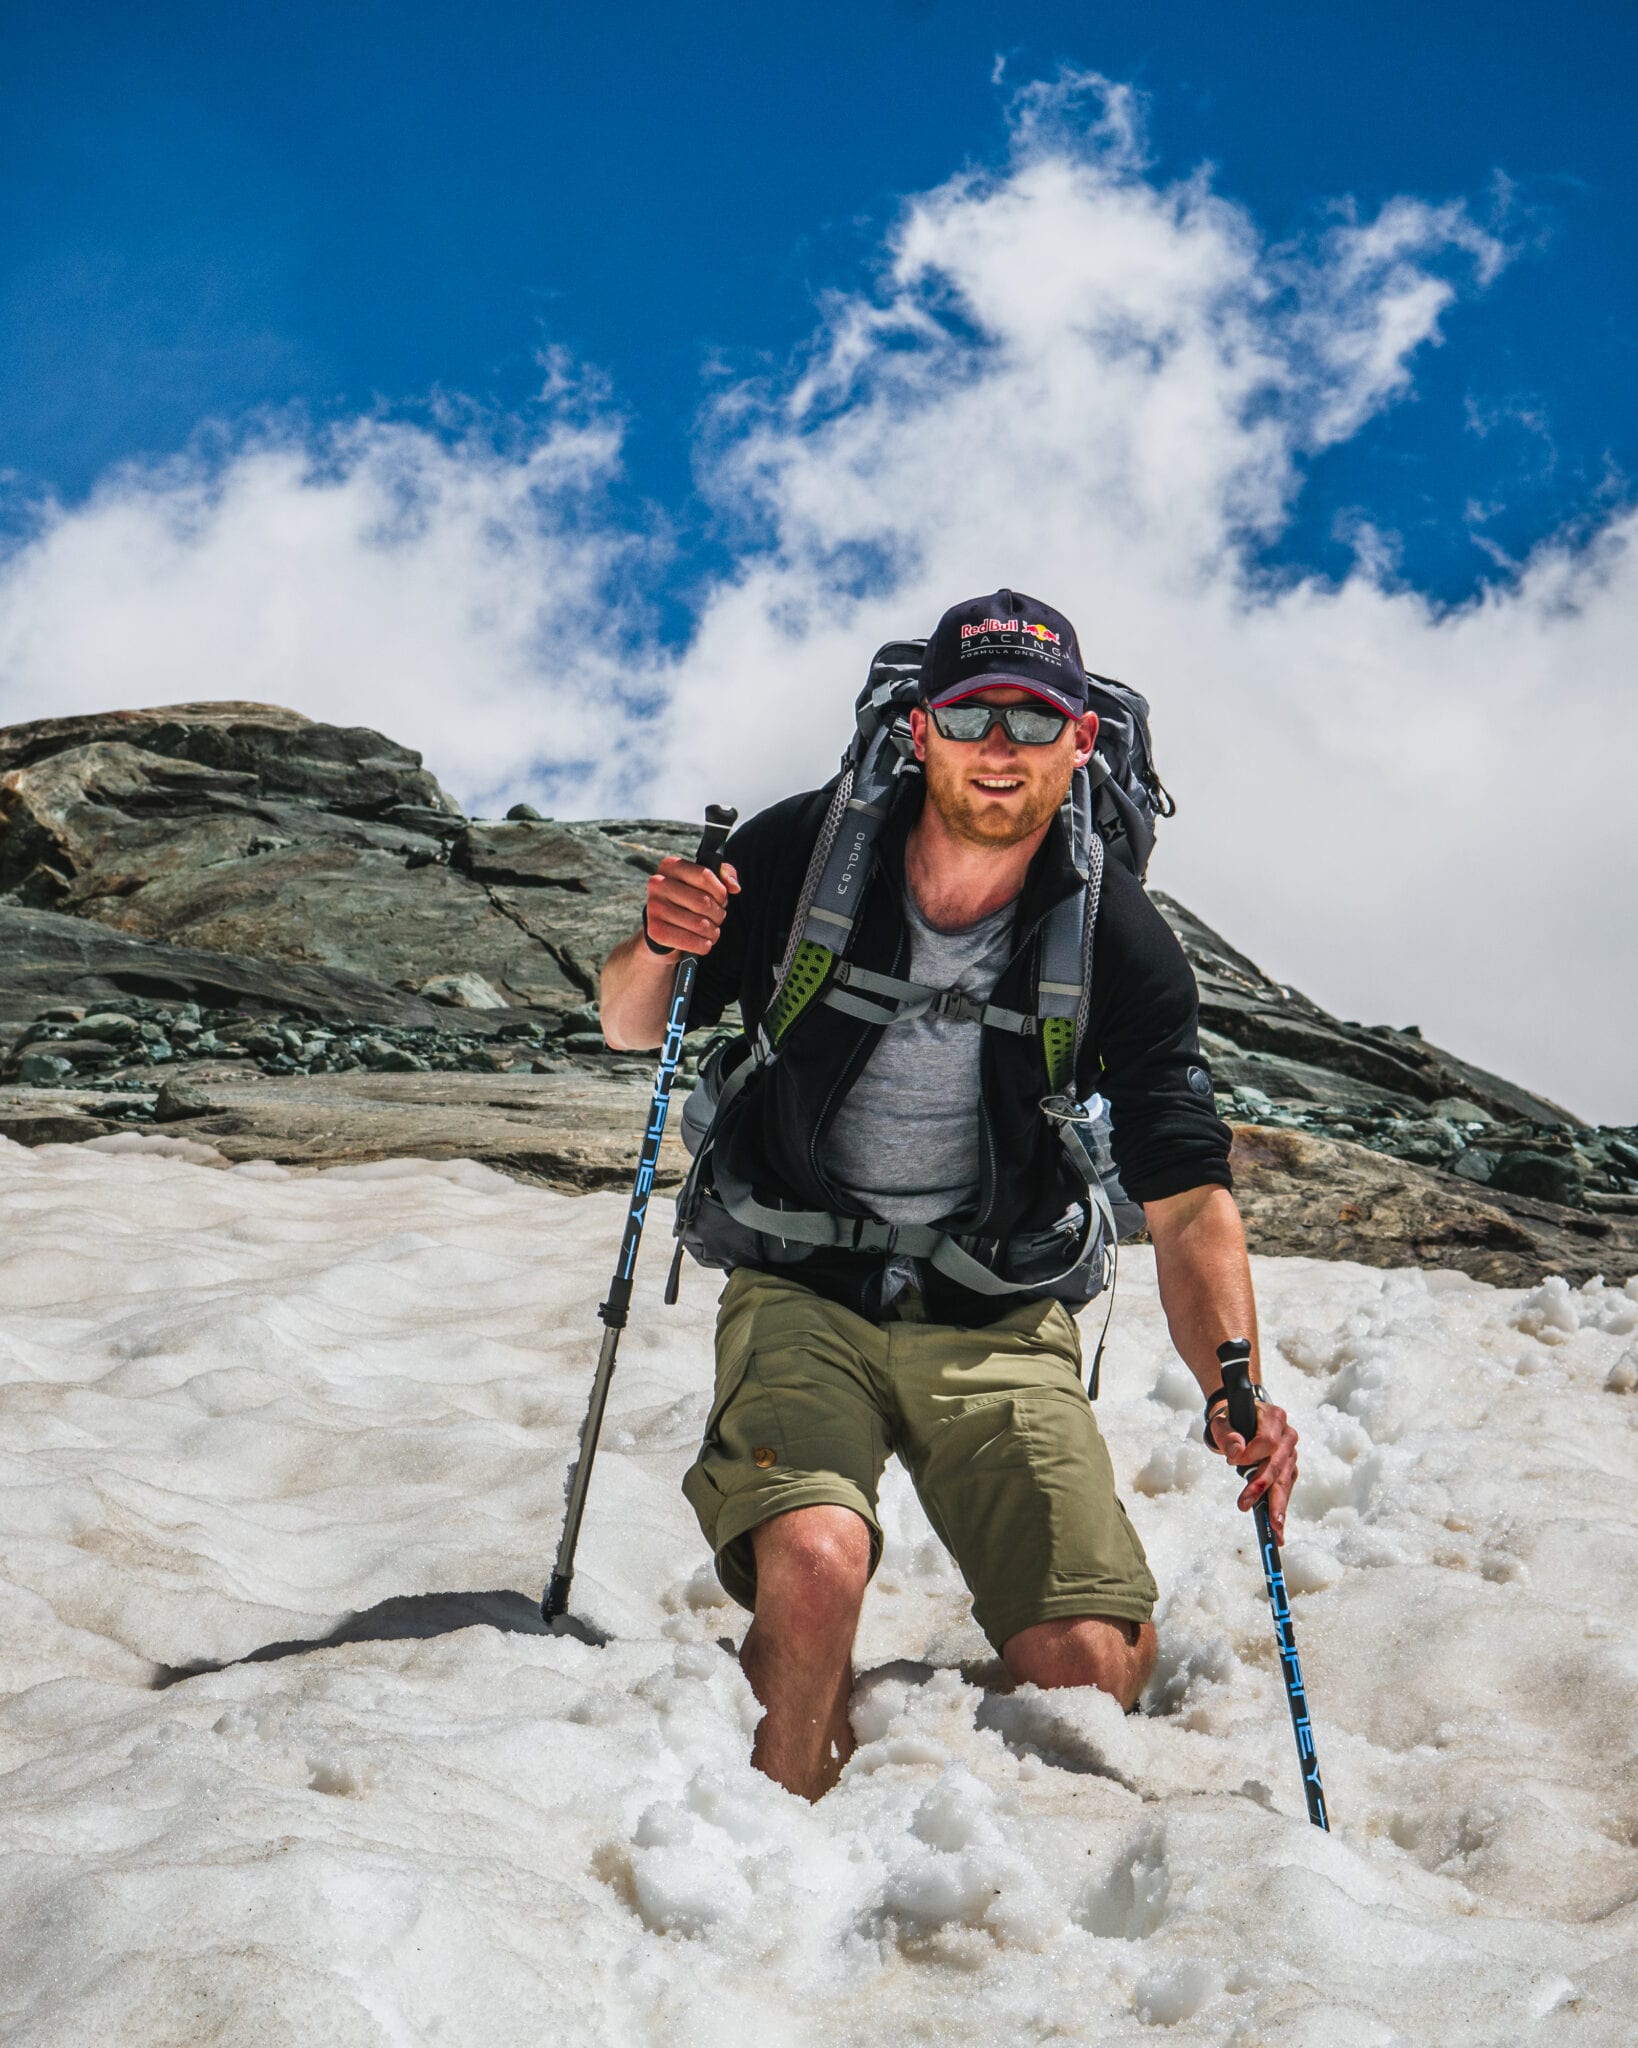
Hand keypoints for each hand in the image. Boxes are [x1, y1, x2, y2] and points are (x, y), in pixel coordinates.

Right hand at [643, 856, 739, 956]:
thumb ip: (724, 875)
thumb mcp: (705, 883)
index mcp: (670, 866)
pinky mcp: (655, 930)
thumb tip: (734, 887)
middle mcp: (657, 883)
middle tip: (718, 918)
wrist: (664, 928)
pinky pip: (690, 941)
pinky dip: (703, 945)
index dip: (720, 892)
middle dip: (719, 914)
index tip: (721, 899)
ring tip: (711, 931)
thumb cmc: (689, 901)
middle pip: (703, 902)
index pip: (704, 875)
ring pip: (700, 924)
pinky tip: (703, 943)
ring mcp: (654, 907)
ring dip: (713, 931)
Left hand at [1207, 1396, 1298, 1543]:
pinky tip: (1278, 1529)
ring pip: (1284, 1481)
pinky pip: (1284, 1490)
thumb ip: (1227, 1434)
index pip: (1267, 1440)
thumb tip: (1236, 1451)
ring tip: (1274, 1528)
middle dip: (1263, 1487)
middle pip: (1278, 1464)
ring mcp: (1290, 1454)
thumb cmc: (1232, 1421)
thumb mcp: (1223, 1422)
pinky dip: (1279, 1509)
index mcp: (1274, 1417)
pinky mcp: (1289, 1469)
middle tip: (1247, 1505)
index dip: (1251, 1453)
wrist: (1242, 1421)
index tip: (1231, 1461)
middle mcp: (1288, 1436)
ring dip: (1276, 1505)